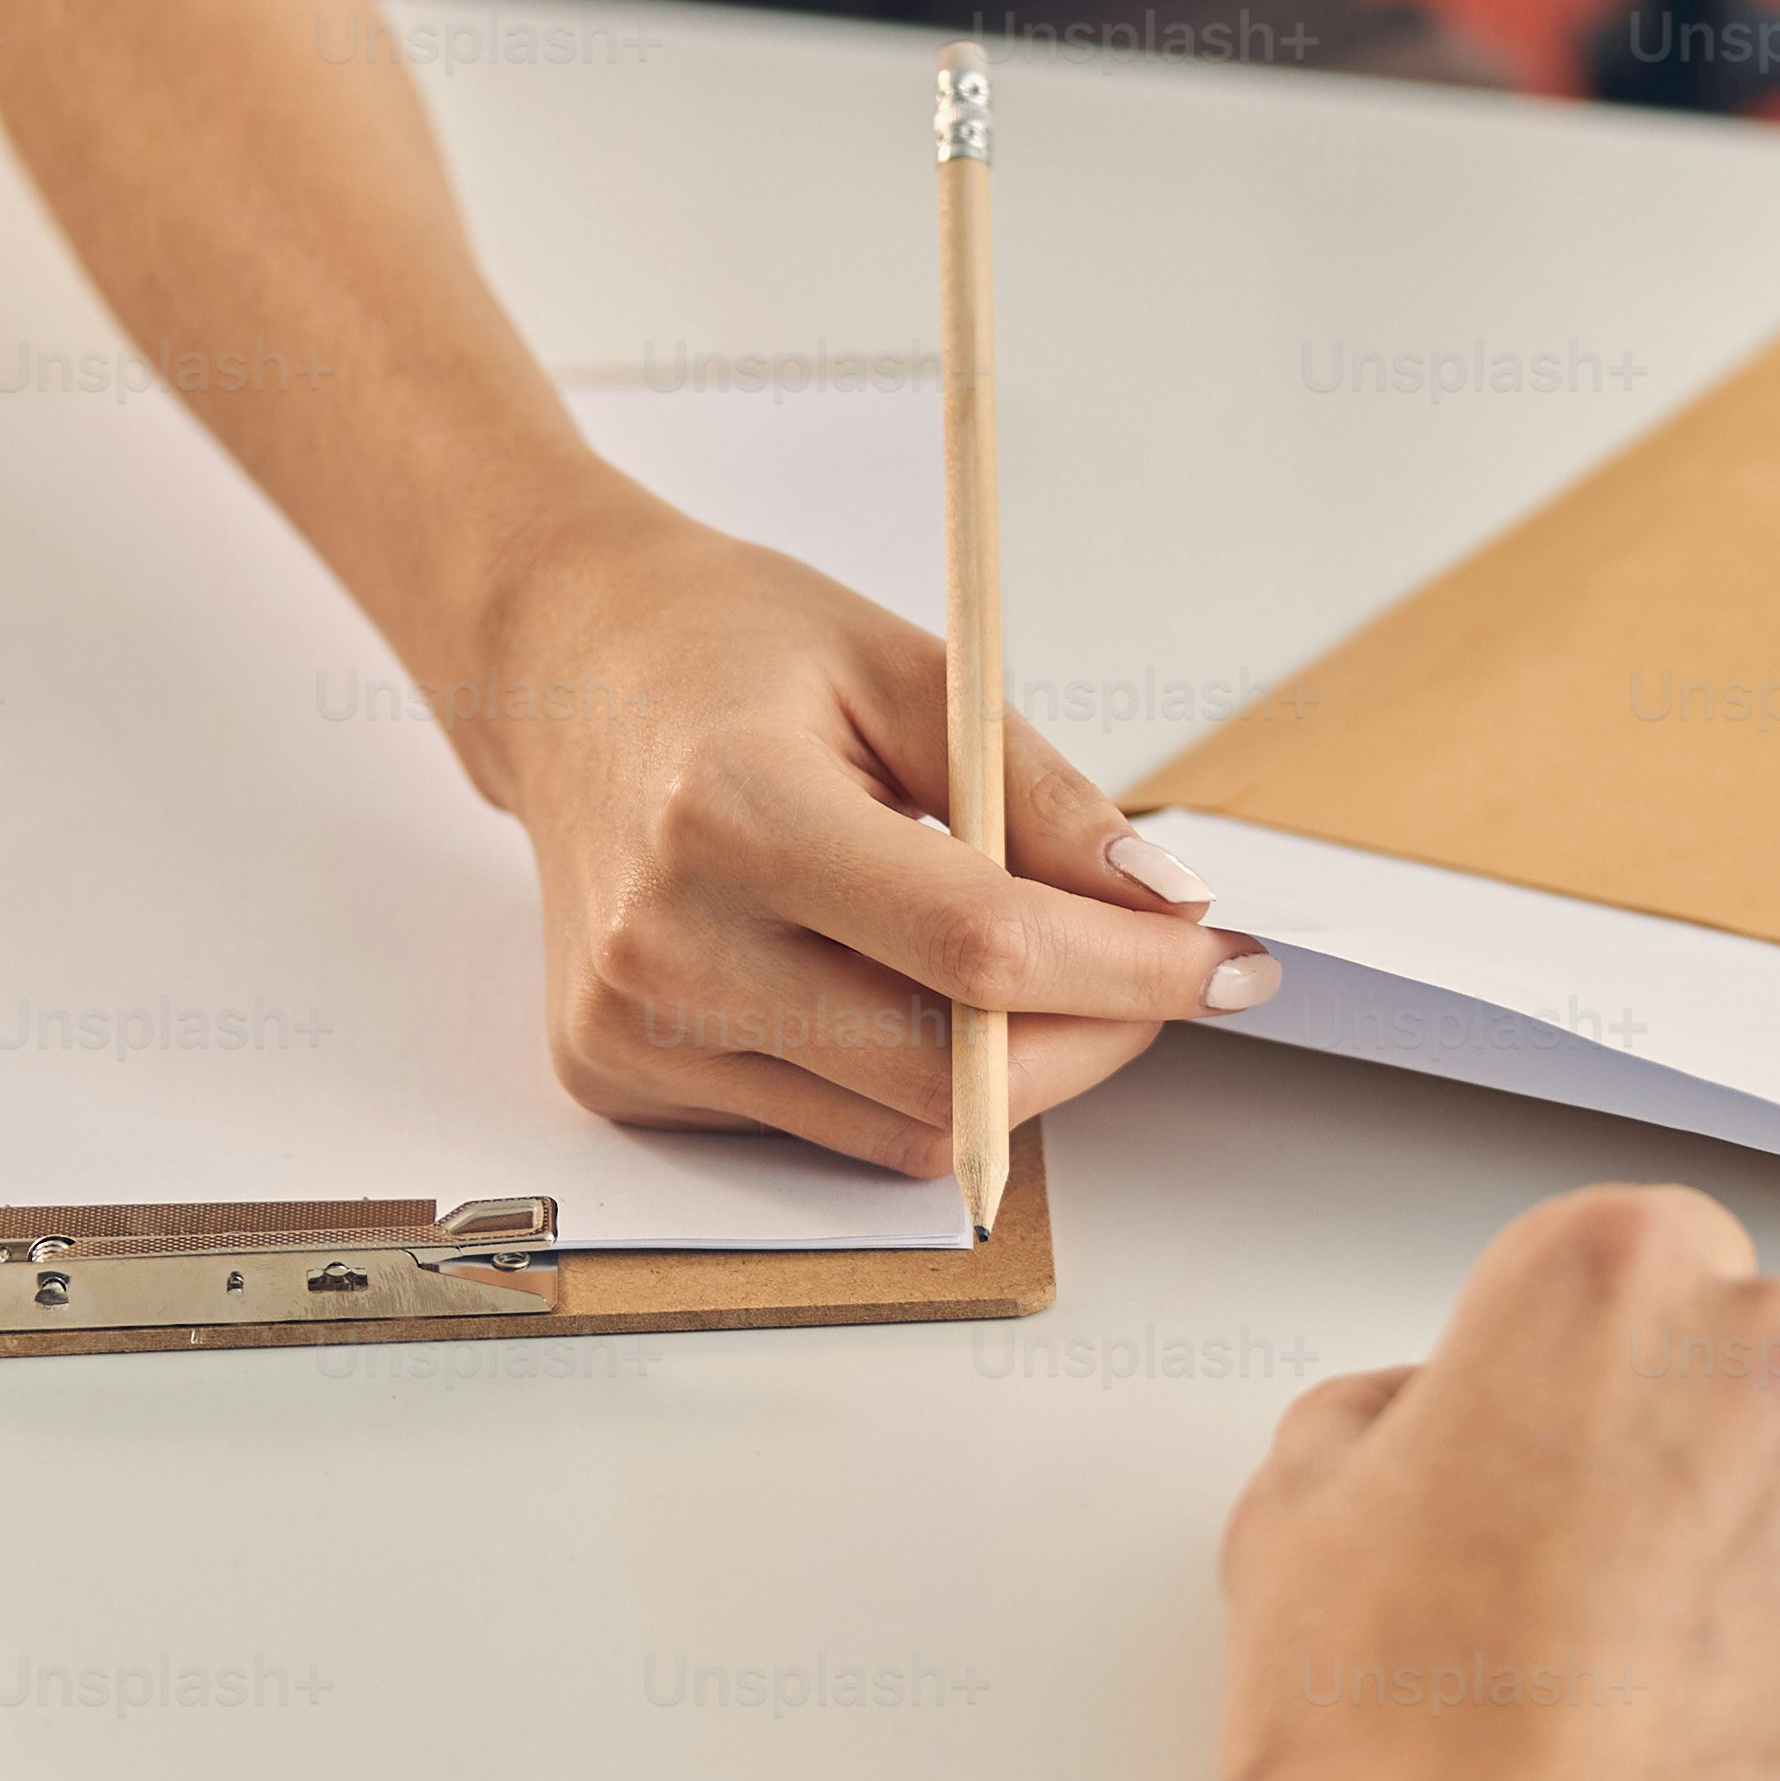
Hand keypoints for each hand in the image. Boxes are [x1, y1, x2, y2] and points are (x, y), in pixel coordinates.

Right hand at [439, 476, 1275, 1173]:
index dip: (1128, 970)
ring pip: (900, 1131)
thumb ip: (1042, 798)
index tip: (1223, 957)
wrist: (556, 670)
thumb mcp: (910, 668)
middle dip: (1092, 1038)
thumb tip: (1162, 907)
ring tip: (1032, 967)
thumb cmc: (726, 649)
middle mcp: (664, 944)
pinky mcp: (618, 1078)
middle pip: (950, 1076)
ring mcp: (630, 1029)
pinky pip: (826, 1126)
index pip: (976, 947)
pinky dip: (904, 1073)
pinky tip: (890, 978)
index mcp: (729, 814)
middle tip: (1154, 972)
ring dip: (1014, 1072)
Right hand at [1200, 1187, 1779, 1780]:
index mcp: (1608, 1273)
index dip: (1594, 1385)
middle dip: (1700, 1461)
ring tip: (1677, 1685)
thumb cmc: (1387, 1732)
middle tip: (1608, 1596)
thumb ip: (1401, 1412)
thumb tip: (1441, 1423)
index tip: (1570, 1466)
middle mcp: (1767, 1338)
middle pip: (1755, 1364)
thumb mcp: (1303, 1506)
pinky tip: (1755, 1726)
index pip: (1642, 1270)